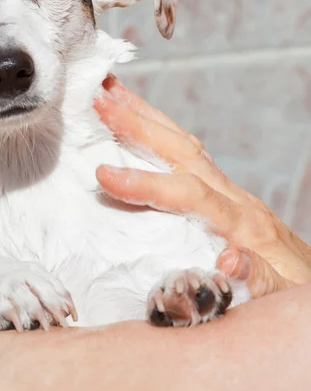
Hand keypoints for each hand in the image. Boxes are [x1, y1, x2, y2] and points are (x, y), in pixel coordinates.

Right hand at [94, 75, 310, 296]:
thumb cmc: (295, 292)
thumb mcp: (282, 296)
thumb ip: (259, 280)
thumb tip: (229, 259)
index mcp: (244, 225)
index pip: (189, 194)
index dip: (147, 183)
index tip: (104, 175)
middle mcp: (235, 199)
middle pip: (184, 152)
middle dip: (139, 125)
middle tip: (100, 102)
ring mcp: (230, 193)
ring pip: (185, 145)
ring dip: (147, 116)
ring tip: (113, 93)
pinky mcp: (224, 195)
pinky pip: (189, 155)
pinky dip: (161, 133)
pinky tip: (142, 124)